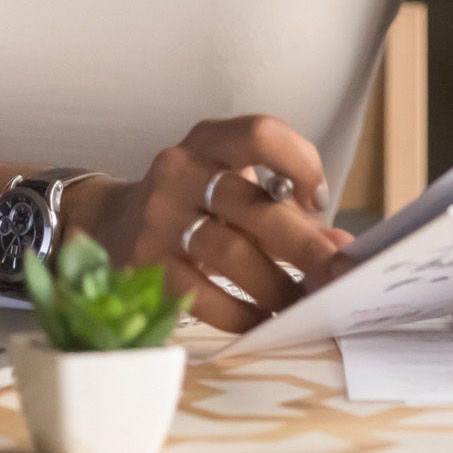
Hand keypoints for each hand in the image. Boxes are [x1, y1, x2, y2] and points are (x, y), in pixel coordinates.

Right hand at [61, 115, 350, 331]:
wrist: (110, 222)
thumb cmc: (192, 203)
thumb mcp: (232, 187)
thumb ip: (285, 210)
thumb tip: (341, 247)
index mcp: (208, 141)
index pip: (259, 133)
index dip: (299, 162)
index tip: (318, 200)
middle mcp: (180, 170)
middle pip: (251, 204)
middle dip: (302, 244)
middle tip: (336, 274)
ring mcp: (159, 217)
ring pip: (229, 253)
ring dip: (275, 285)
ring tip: (302, 305)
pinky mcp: (146, 263)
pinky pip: (201, 295)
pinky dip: (240, 312)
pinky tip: (262, 320)